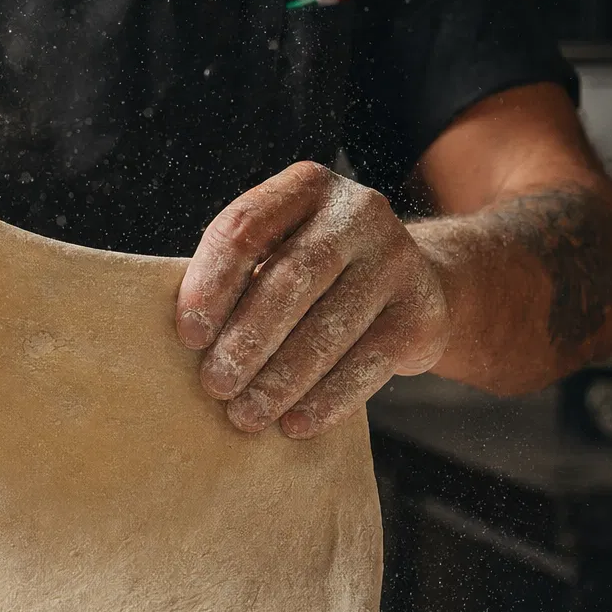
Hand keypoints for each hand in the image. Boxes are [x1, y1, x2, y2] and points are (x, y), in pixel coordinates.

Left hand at [176, 162, 448, 435]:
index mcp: (305, 187)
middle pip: (292, 278)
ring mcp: (397, 258)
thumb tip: (191, 343)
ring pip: (331, 326)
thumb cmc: (316, 277)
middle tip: (215, 386)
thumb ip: (240, 280)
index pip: (246, 228)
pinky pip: (370, 363)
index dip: (212, 284)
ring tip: (247, 415)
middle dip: (247, 339)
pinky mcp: (421, 312)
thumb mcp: (280, 254)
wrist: (413, 284)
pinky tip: (296, 424)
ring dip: (281, 379)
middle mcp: (357, 212)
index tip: (189, 337)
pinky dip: (327, 399)